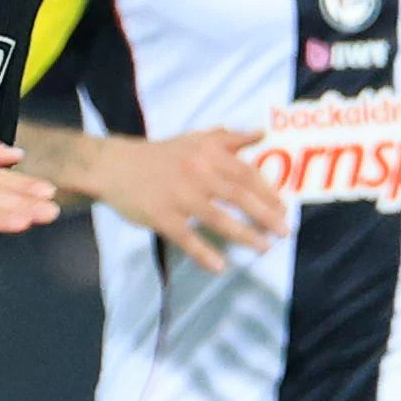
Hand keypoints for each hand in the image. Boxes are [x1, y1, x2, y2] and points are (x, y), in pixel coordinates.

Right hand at [81, 128, 285, 272]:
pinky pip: (186, 237)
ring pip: (217, 218)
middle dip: (265, 215)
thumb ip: (229, 138)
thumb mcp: (196, 138)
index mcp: (208, 153)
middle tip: (284, 232)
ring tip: (264, 248)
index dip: (268, 192)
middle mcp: (196, 172)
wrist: (116, 166)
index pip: (246, 173)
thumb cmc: (162, 155)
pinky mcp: (161, 216)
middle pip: (238, 196)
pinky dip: (204, 253)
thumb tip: (263, 134)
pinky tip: (220, 266)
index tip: (284, 209)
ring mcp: (178, 196)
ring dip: (244, 235)